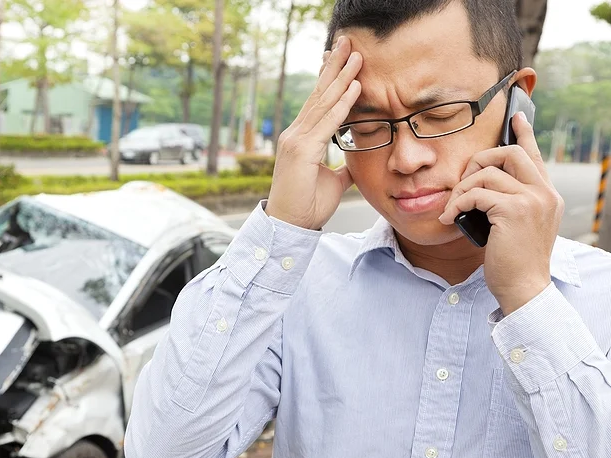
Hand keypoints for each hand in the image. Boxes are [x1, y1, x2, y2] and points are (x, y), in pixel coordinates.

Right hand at [266, 35, 361, 229]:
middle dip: (335, 67)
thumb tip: (356, 159)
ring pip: (323, 102)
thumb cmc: (307, 205)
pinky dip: (342, 104)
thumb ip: (343, 166)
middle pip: (319, 94)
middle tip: (347, 42)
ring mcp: (296, 140)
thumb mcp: (333, 181)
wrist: (290, 226)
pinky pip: (327, 122)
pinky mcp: (301, 150)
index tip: (343, 59)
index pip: (318, 103)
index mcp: (301, 138)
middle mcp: (295, 134)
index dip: (331, 79)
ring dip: (342, 77)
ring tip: (356, 55)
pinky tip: (354, 87)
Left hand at [438, 113, 563, 313]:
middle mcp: (544, 193)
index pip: (534, 156)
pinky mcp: (514, 210)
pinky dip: (457, 203)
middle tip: (462, 184)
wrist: (523, 287)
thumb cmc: (514, 261)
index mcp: (547, 195)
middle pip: (509, 153)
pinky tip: (449, 218)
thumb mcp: (517, 226)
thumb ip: (510, 202)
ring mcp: (532, 200)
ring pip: (487, 173)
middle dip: (478, 161)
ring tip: (452, 208)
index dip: (524, 134)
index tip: (517, 117)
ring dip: (461, 189)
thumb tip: (484, 185)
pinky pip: (476, 193)